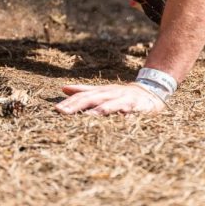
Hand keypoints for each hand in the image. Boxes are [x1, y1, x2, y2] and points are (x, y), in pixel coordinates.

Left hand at [54, 83, 168, 115]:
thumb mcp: (101, 91)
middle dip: (78, 105)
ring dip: (101, 109)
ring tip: (89, 116)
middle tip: (64, 112)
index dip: (69, 102)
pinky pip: (131, 111)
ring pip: (111, 104)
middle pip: (92, 98)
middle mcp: (110, 94)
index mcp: (100, 91)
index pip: (82, 96)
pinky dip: (126, 114)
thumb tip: (63, 88)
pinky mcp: (137, 106)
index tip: (56, 110)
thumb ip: (83, 90)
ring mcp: (123, 99)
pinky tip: (122, 117)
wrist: (148, 91)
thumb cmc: (120, 94)